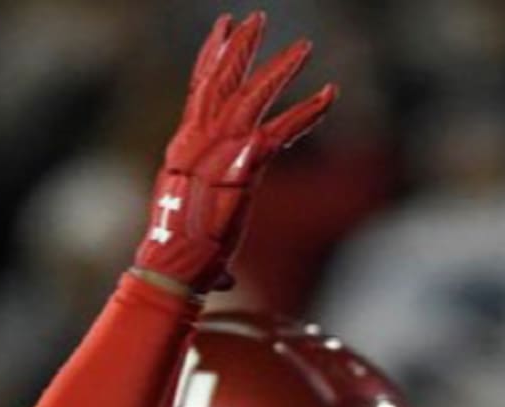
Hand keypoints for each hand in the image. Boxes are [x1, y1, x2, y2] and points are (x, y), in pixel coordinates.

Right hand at [133, 11, 335, 293]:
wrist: (173, 270)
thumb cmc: (182, 266)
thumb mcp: (199, 249)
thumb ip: (215, 250)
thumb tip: (222, 282)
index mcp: (181, 153)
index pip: (197, 97)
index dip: (210, 62)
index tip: (222, 33)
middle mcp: (195, 145)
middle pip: (218, 84)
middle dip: (237, 50)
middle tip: (254, 19)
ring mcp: (217, 152)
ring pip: (250, 96)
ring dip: (278, 69)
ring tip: (303, 47)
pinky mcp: (241, 167)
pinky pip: (281, 130)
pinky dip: (308, 113)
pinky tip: (330, 95)